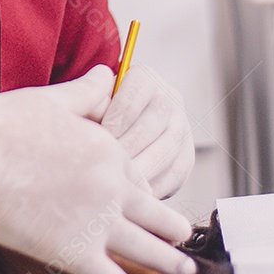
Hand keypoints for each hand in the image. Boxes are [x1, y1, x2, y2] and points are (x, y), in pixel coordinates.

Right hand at [0, 66, 196, 273]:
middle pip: (157, 215)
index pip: (140, 176)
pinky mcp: (75, 254)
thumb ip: (87, 91)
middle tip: (182, 243)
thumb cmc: (1, 126)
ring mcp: (97, 223)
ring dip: (172, 266)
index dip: (146, 192)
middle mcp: (112, 188)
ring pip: (150, 251)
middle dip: (174, 232)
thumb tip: (109, 74)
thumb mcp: (51, 100)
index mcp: (108, 150)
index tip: (150, 203)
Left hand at [100, 63, 194, 198]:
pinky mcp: (187, 157)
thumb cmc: (97, 111)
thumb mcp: (91, 99)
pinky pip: (174, 175)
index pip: (132, 99)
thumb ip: (89, 99)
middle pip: (151, 126)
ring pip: (165, 152)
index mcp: (144, 78)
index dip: (113, 122)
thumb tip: (87, 105)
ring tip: (115, 186)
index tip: (95, 140)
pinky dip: (153, 187)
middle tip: (104, 169)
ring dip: (139, 172)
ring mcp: (182, 127)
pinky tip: (132, 195)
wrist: (120, 124)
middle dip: (125, 151)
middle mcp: (169, 98)